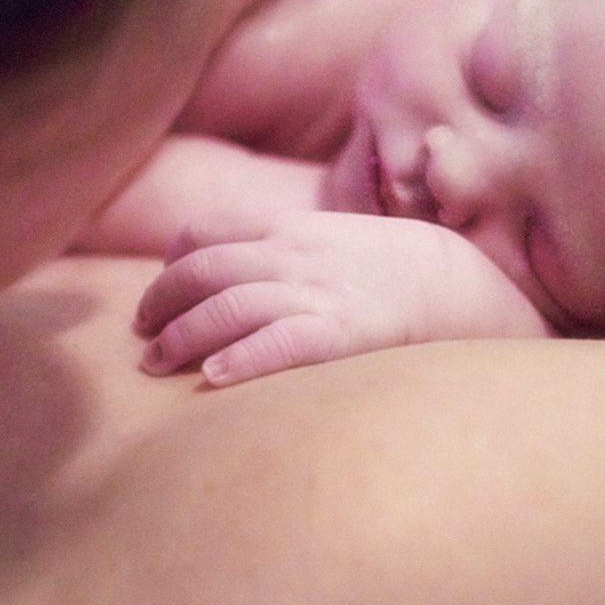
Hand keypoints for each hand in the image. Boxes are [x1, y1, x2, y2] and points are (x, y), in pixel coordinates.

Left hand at [136, 209, 552, 385]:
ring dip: (180, 335)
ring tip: (155, 363)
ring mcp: (317, 293)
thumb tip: (235, 266)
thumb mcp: (335, 238)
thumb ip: (287, 246)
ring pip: (226, 306)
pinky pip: (279, 343)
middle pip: (203, 270)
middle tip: (142, 334)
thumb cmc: (396, 270)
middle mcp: (295, 256)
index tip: (159, 291)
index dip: (172, 261)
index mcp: (292, 228)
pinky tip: (213, 377)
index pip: (208, 231)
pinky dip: (240, 358)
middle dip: (161, 302)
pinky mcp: (341, 333)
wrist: (461, 286)